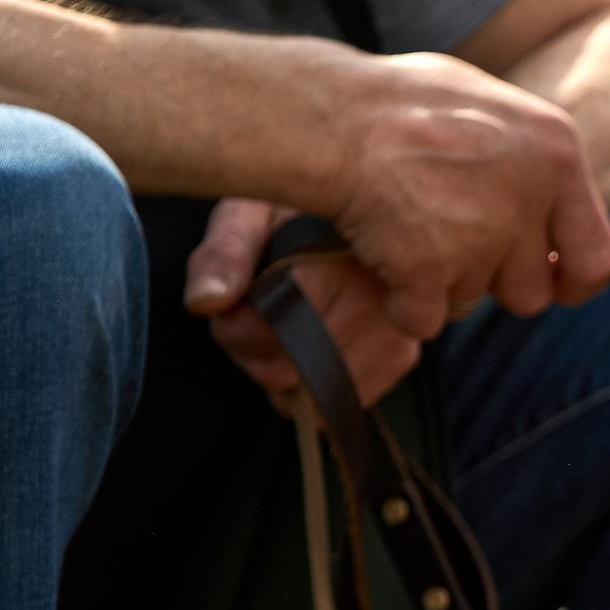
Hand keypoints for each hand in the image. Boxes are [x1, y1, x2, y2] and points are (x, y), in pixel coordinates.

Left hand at [185, 198, 423, 408]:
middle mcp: (382, 296)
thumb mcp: (247, 211)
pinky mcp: (402, 357)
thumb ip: (223, 254)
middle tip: (254, 314)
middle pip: (293, 366)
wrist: (354, 209)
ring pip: (314, 390)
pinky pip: (340, 400)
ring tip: (283, 326)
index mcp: (343, 253)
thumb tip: (207, 302)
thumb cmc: (293, 211)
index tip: (229, 307)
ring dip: (285, 370)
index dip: (238, 329)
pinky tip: (311, 346)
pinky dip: (314, 385)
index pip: (279, 325)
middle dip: (257, 351)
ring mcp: (398, 332)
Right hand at [322, 49, 609, 338]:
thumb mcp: (492, 110)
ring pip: (473, 302)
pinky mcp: (430, 270)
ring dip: (441, 284)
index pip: (598, 257)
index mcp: (557, 153)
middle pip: (530, 292)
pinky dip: (400, 302)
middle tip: (449, 240)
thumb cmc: (400, 104)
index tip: (554, 285)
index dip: (572, 281)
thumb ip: (534, 162)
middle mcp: (530, 198)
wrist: (328, 115)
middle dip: (492, 281)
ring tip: (406, 229)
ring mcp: (481, 238)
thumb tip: (558, 207)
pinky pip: (424, 319)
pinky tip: (380, 256)